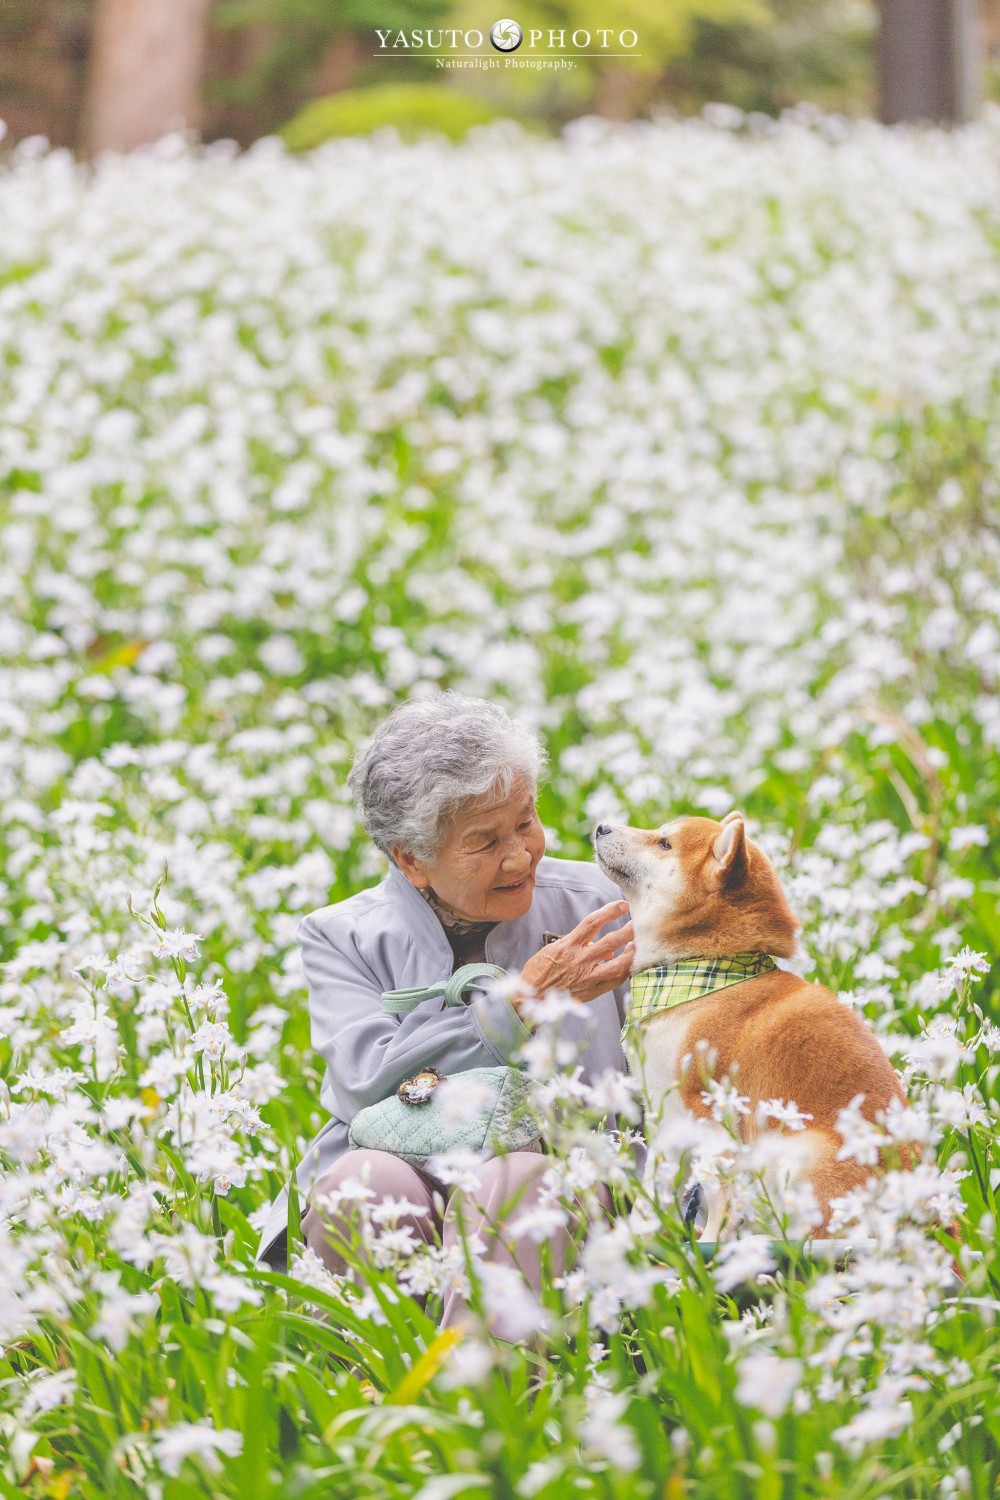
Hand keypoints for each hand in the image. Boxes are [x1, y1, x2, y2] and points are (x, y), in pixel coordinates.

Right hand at [517, 900, 633, 1005]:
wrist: (530, 998)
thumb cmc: (539, 973)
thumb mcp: (553, 951)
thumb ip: (576, 945)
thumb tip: (597, 945)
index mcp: (568, 946)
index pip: (592, 922)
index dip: (609, 911)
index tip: (622, 905)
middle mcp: (580, 960)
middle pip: (611, 942)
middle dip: (628, 930)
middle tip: (639, 923)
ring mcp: (588, 976)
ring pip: (619, 964)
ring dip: (632, 953)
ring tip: (639, 945)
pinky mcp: (592, 991)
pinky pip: (615, 981)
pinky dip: (624, 972)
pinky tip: (630, 966)